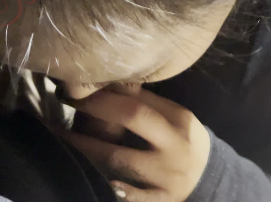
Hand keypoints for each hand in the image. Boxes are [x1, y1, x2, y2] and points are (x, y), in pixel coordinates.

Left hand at [60, 89, 210, 201]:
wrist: (208, 179)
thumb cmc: (182, 140)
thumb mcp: (174, 117)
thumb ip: (146, 101)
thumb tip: (107, 80)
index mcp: (178, 120)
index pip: (139, 101)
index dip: (104, 95)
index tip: (77, 88)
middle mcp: (174, 146)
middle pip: (132, 118)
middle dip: (95, 109)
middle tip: (67, 103)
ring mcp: (167, 177)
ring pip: (120, 160)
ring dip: (87, 148)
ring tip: (62, 138)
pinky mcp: (160, 201)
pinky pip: (129, 196)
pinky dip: (109, 187)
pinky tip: (86, 175)